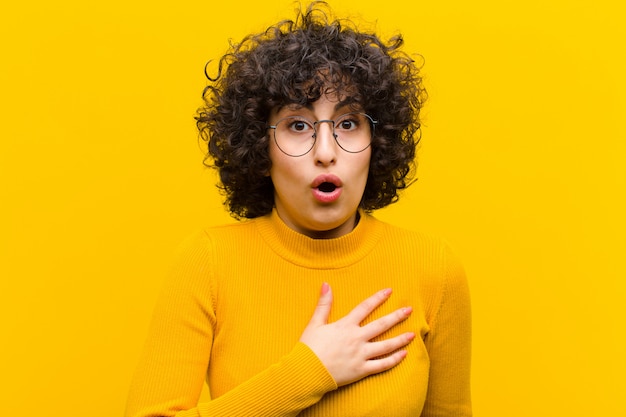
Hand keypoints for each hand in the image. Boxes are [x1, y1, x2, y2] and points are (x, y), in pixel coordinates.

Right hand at [299, 283, 414, 386]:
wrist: (306, 371)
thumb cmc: (309, 347)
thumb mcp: (315, 323)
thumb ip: (323, 304)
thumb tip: (326, 284)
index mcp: (346, 325)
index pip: (365, 307)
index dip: (378, 298)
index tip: (389, 291)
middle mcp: (356, 338)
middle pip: (381, 325)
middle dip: (397, 316)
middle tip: (409, 310)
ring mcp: (361, 354)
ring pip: (386, 345)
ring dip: (400, 339)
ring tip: (412, 334)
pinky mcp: (361, 370)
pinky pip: (382, 365)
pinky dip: (394, 360)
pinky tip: (403, 355)